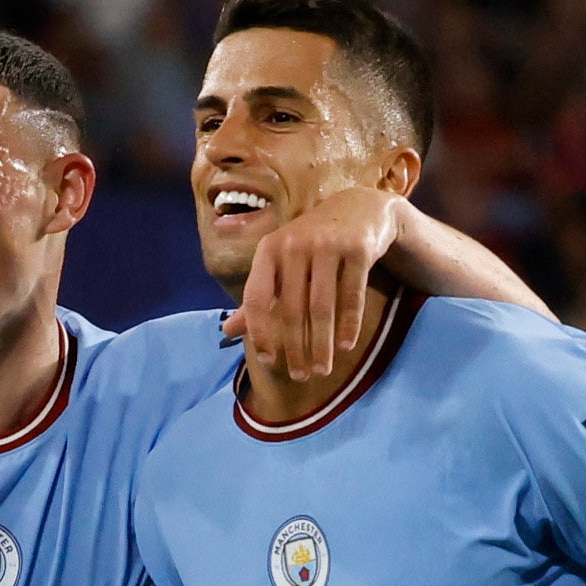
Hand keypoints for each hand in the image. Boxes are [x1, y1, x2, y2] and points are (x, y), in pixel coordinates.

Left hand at [219, 187, 403, 380]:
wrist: (358, 209)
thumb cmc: (312, 244)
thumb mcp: (281, 263)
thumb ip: (259, 297)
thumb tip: (226, 332)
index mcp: (269, 249)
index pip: (256, 297)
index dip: (259, 332)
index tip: (268, 361)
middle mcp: (294, 244)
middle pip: (291, 308)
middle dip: (295, 348)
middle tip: (300, 376)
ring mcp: (327, 244)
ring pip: (321, 307)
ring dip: (321, 344)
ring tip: (323, 370)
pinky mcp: (357, 249)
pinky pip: (351, 296)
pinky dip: (348, 325)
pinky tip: (346, 347)